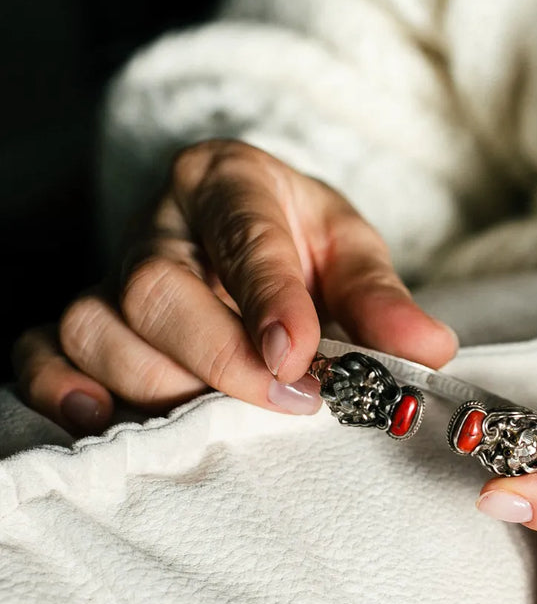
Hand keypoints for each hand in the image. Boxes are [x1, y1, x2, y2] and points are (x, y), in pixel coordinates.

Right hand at [12, 141, 457, 434]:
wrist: (243, 228)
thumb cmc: (298, 241)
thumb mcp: (349, 251)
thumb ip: (382, 299)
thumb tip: (429, 351)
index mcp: (229, 183)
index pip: (241, 234)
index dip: (267, 300)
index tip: (299, 357)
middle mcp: (159, 226)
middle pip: (154, 290)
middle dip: (217, 358)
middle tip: (286, 402)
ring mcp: (110, 273)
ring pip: (97, 330)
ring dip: (159, 387)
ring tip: (220, 419)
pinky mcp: (83, 317)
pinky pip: (41, 351)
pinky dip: (62, 390)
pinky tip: (105, 418)